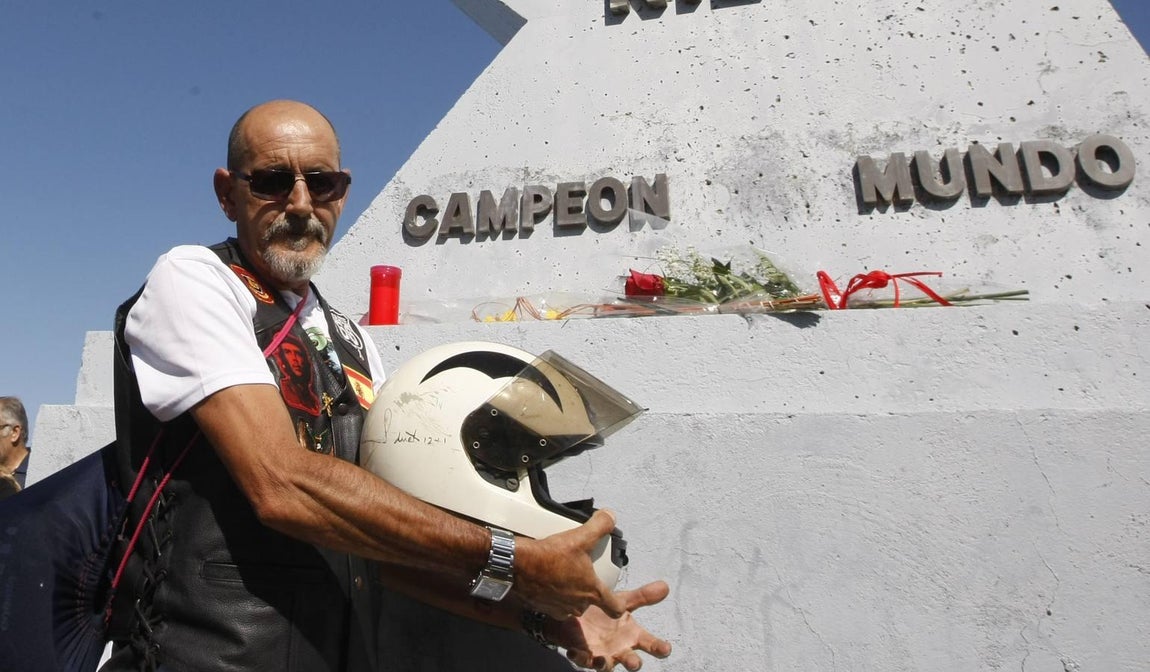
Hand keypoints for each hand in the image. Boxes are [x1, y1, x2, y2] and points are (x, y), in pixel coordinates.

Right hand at [515, 509, 627, 619]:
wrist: (516, 565)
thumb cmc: (547, 557)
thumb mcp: (579, 537)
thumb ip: (600, 526)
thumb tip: (610, 517)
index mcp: (591, 591)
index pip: (614, 608)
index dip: (617, 605)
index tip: (616, 600)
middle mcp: (576, 605)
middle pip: (590, 602)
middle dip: (586, 589)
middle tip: (581, 573)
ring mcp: (559, 609)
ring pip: (571, 604)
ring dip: (569, 593)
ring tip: (564, 574)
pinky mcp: (542, 608)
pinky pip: (553, 604)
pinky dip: (552, 594)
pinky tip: (548, 578)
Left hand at [555, 580, 672, 670]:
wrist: (580, 614)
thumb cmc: (606, 613)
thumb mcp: (623, 602)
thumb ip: (642, 596)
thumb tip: (666, 585)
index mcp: (632, 636)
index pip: (650, 644)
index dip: (659, 648)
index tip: (666, 649)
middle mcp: (620, 649)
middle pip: (631, 660)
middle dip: (633, 663)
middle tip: (635, 663)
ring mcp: (602, 654)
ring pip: (606, 665)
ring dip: (604, 664)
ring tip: (602, 660)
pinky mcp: (583, 655)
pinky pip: (581, 659)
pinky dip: (579, 657)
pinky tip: (574, 652)